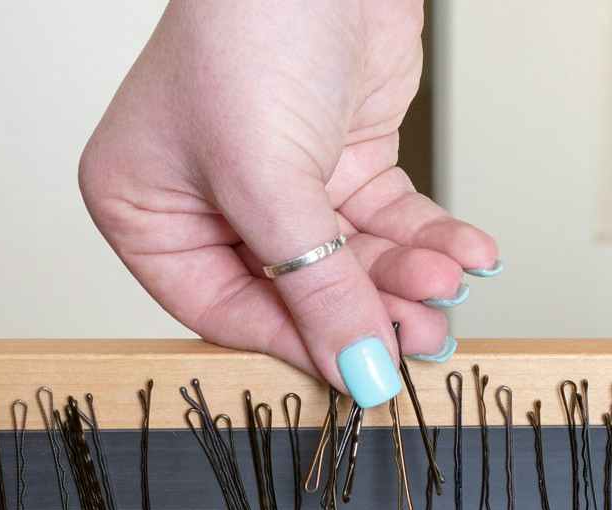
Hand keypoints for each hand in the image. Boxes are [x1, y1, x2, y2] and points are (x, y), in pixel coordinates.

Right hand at [79, 0, 497, 407]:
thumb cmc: (249, 29)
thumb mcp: (270, 179)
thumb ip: (316, 288)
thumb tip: (360, 372)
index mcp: (146, 209)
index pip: (226, 311)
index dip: (300, 344)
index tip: (363, 372)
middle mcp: (208, 201)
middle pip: (298, 294)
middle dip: (369, 312)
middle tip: (424, 335)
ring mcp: (281, 181)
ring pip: (351, 263)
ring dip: (407, 278)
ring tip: (448, 283)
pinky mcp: (341, 158)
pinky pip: (387, 223)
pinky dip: (429, 241)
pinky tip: (465, 254)